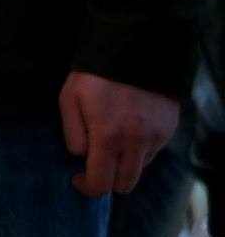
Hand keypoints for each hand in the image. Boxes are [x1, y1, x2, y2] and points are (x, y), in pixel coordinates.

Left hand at [58, 71, 179, 196]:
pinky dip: (138, 150)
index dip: (87, 187)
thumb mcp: (69, 99)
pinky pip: (152, 152)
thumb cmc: (94, 74)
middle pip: (125, 185)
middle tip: (94, 165)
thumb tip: (80, 156)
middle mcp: (136, 142)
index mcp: (108, 137)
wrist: (135, 49)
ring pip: (140, 169)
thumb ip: (72, 133)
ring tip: (111, 142)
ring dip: (124, 164)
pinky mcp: (168, 130)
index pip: (101, 183)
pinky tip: (128, 129)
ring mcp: (156, 137)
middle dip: (108, 180)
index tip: (77, 178)